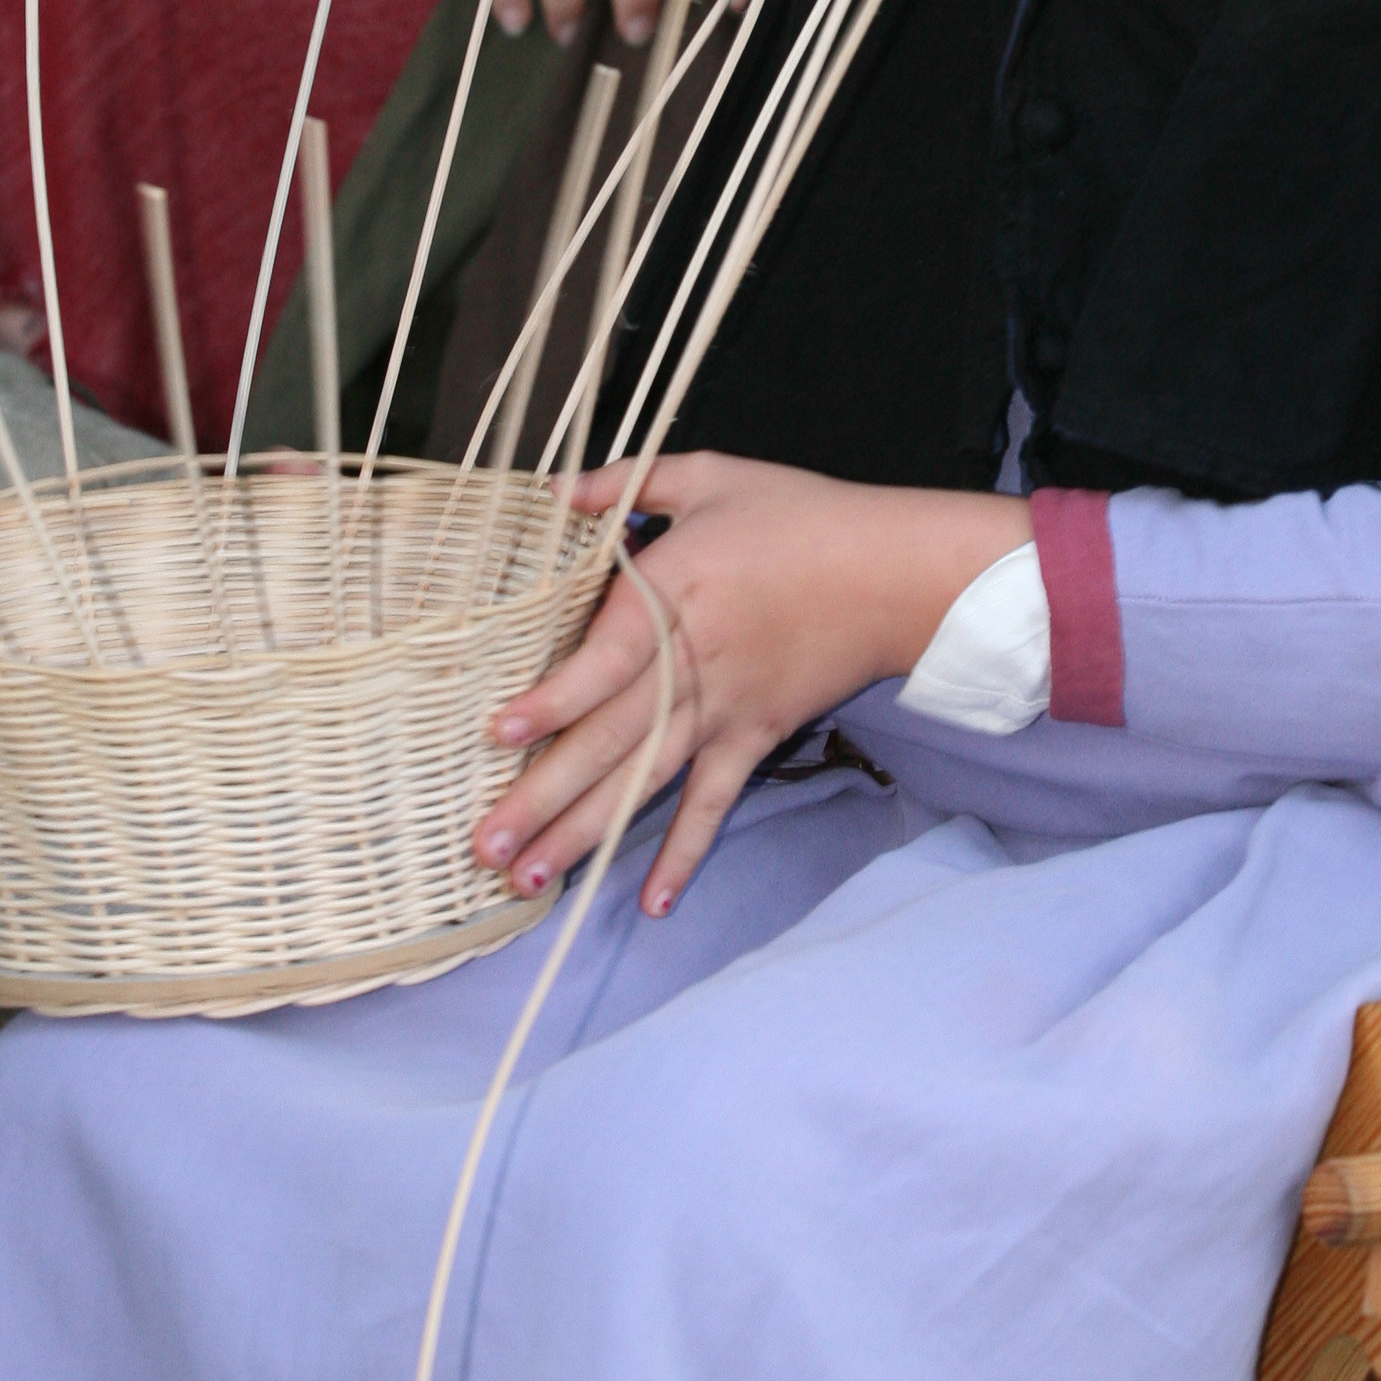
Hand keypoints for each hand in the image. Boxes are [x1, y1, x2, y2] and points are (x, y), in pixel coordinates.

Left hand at [473, 454, 1023, 913]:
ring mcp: (724, 710)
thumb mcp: (712, 478)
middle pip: (609, 739)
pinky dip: (685, 852)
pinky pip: (714, 802)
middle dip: (543, 797)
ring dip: (586, 833)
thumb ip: (627, 481)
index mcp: (673, 593)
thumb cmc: (802, 518)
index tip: (498, 735)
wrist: (895, 573)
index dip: (554, 698)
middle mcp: (691, 665)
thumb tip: (552, 491)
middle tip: (485, 845)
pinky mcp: (754, 737)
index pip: (605, 658)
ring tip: (529, 879)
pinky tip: (650, 902)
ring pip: (644, 780)